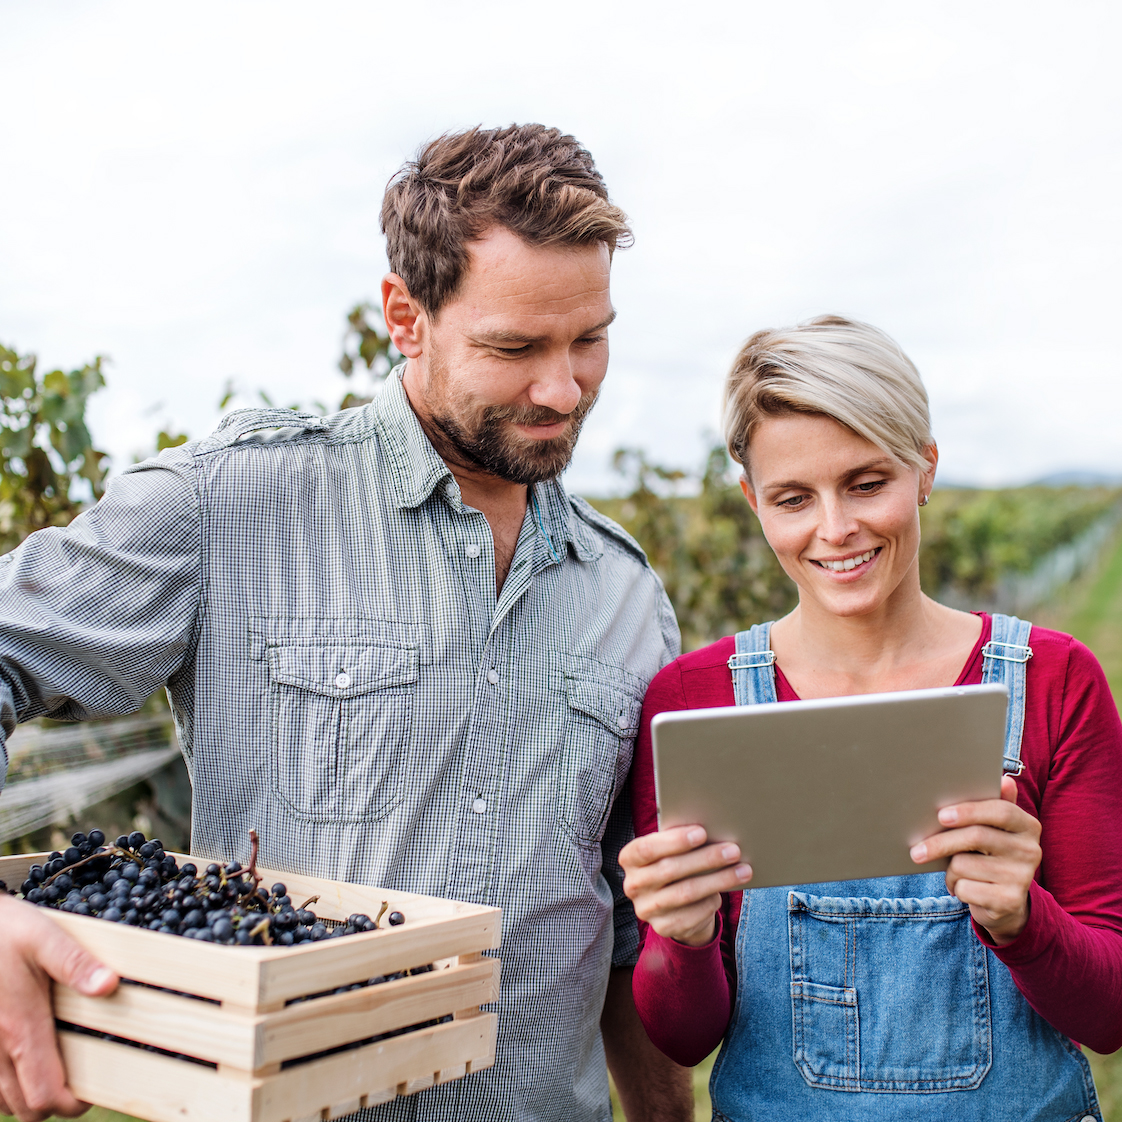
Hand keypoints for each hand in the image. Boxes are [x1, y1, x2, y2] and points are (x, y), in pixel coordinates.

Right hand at [0, 893, 118, 1120]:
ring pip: (2, 1101)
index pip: (46, 1094)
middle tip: (77, 1079)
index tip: (93, 1088)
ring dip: (27, 1095)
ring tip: (52, 1067)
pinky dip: (5, 1085)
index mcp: (19, 1027)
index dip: (72, 1103)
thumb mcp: (44, 938)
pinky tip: (23, 1058)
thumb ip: (76, 964)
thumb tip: (110, 985)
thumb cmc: (3, 930)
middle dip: (53, 1103)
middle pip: (24, 1108)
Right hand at [620, 825, 751, 946]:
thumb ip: (681, 841)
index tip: (703, 832)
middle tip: (733, 851)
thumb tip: (714, 830)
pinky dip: (711, 902)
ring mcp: (646, 909)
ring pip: (685, 893)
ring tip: (742, 870)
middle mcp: (633, 885)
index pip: (647, 848)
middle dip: (705, 859)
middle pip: (670, 870)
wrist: (672, 904)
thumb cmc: (676, 863)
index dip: (674, 841)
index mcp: (630, 858)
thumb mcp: (671, 850)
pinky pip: (692, 915)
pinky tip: (724, 893)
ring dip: (718, 880)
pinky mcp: (662, 928)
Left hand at [910, 775, 1041, 944]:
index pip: (1000, 811)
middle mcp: (1030, 850)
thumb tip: (1005, 779)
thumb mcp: (994, 831)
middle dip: (941, 843)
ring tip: (953, 872)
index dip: (969, 811)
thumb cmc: (990, 856)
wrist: (1007, 902)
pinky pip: (966, 889)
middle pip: (977, 837)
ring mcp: (1022, 877)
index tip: (941, 815)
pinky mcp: (1010, 900)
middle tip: (916, 850)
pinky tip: (962, 888)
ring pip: (965, 865)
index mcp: (1028, 826)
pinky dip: (955, 888)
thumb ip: (995, 805)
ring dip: (949, 870)